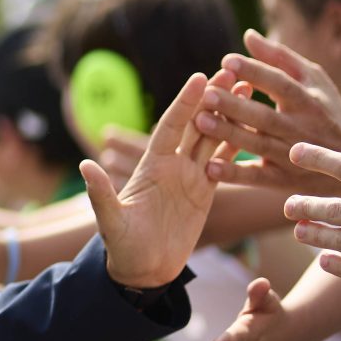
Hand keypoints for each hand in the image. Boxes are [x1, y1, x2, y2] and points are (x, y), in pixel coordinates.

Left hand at [84, 71, 228, 288]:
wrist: (142, 270)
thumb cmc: (122, 246)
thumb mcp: (111, 221)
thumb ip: (102, 193)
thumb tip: (86, 166)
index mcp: (152, 166)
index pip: (171, 127)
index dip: (185, 103)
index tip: (200, 77)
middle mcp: (172, 166)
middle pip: (196, 125)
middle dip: (212, 98)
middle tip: (233, 70)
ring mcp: (190, 178)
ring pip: (213, 140)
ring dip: (229, 115)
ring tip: (248, 89)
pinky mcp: (205, 192)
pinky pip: (223, 164)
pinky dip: (237, 146)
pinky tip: (254, 127)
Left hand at [197, 32, 340, 195]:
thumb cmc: (327, 107)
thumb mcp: (313, 79)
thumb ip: (280, 58)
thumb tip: (248, 35)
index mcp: (309, 100)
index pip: (281, 84)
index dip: (256, 72)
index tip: (227, 60)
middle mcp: (301, 128)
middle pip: (264, 117)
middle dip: (235, 106)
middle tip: (206, 94)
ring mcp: (293, 156)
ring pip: (257, 145)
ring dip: (229, 134)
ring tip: (199, 121)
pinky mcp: (284, 179)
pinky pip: (257, 177)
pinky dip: (234, 174)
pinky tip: (210, 166)